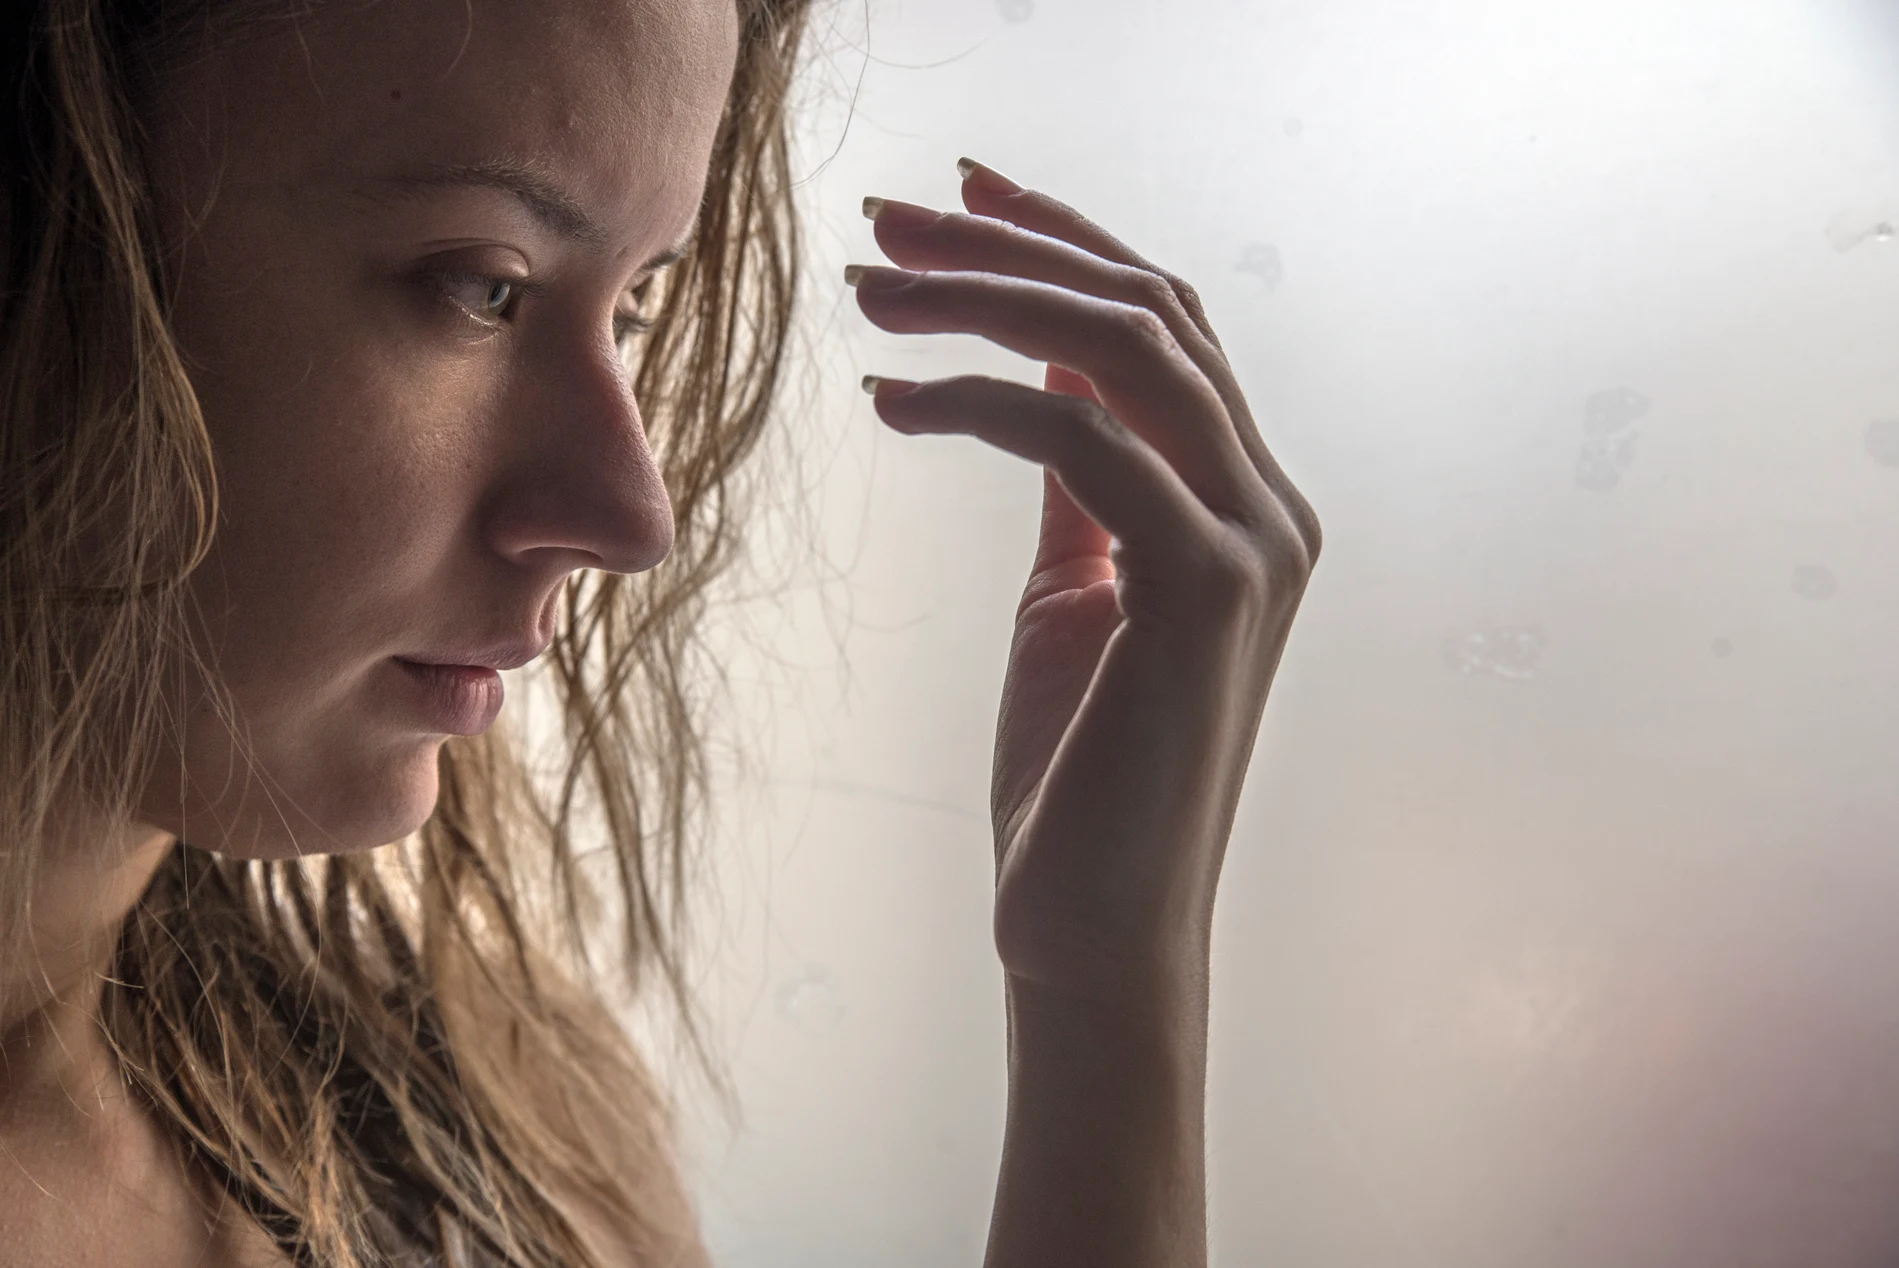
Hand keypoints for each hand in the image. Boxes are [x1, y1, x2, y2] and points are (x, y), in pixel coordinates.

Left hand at [849, 158, 1321, 1009]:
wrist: (1095, 924)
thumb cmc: (1077, 771)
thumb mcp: (1075, 596)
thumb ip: (1083, 490)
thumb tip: (1040, 388)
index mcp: (1247, 502)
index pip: (1165, 325)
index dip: (1063, 241)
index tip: (956, 199)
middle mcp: (1275, 506)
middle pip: (1151, 308)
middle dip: (1010, 247)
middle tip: (882, 225)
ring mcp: (1257, 543)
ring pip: (1130, 346)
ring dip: (986, 297)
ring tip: (867, 289)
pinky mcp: (1209, 588)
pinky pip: (1087, 441)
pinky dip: (976, 400)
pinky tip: (889, 399)